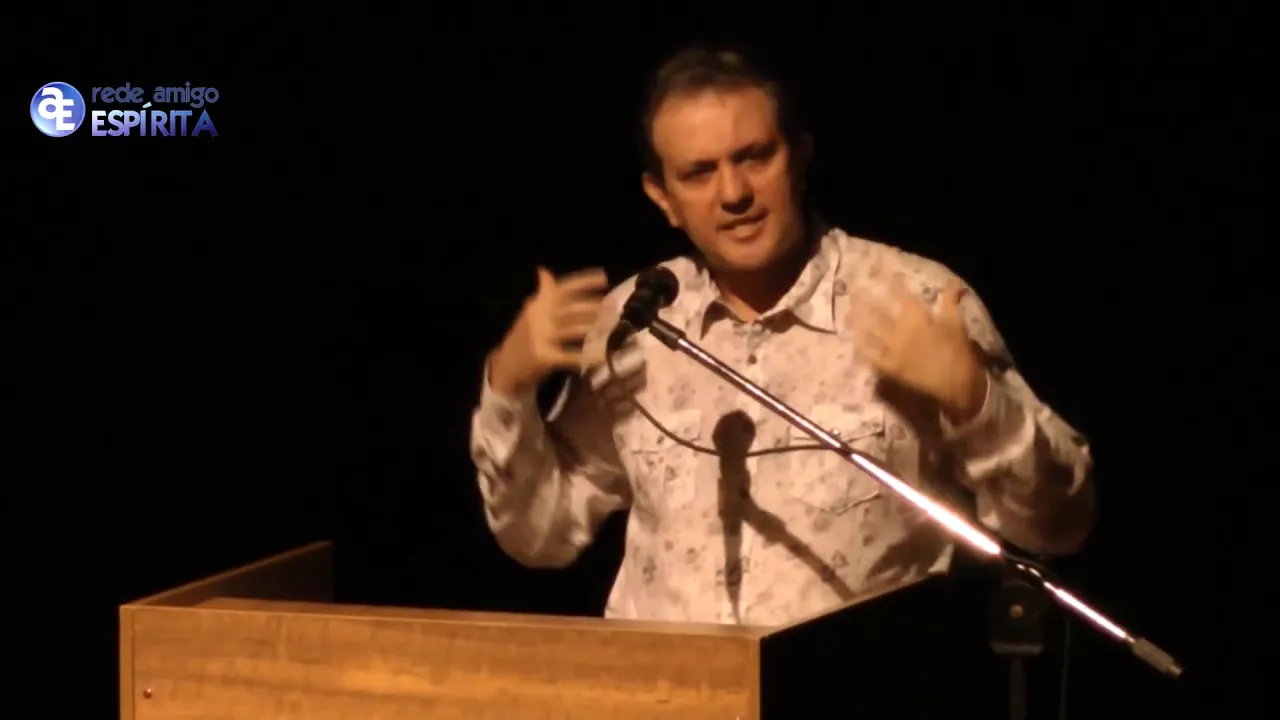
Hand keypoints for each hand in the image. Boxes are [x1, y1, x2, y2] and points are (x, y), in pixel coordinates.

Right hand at [489, 267, 608, 397]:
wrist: (506, 365)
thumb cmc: (524, 335)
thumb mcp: (531, 311)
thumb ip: (543, 292)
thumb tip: (543, 270)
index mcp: (538, 303)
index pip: (563, 288)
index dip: (583, 281)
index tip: (603, 277)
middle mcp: (539, 317)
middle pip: (570, 308)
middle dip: (593, 306)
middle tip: (614, 305)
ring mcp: (540, 337)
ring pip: (572, 330)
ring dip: (592, 327)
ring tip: (611, 325)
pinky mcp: (543, 357)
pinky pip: (568, 356)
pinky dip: (584, 357)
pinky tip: (600, 356)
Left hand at [847, 274, 987, 422]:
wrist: (956, 389)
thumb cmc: (959, 355)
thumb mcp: (957, 325)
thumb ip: (951, 302)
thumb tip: (954, 282)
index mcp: (918, 319)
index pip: (900, 293)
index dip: (889, 279)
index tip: (879, 267)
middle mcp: (900, 332)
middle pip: (879, 310)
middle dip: (866, 298)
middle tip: (854, 287)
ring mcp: (892, 351)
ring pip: (870, 331)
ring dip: (859, 319)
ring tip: (848, 309)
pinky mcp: (889, 369)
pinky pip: (871, 357)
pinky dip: (862, 348)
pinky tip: (853, 341)